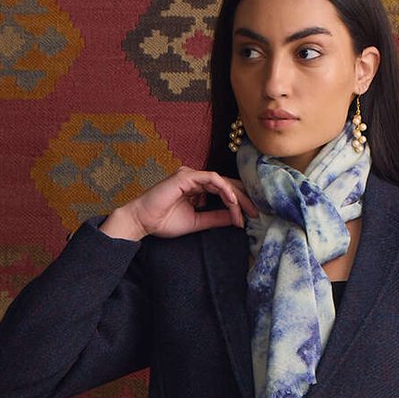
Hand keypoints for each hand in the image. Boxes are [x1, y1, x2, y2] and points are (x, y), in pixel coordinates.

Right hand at [99, 168, 258, 240]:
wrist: (143, 221)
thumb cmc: (163, 222)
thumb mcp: (197, 222)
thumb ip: (215, 218)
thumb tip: (235, 219)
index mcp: (196, 188)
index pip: (223, 191)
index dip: (239, 202)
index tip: (248, 219)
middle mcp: (195, 179)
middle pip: (226, 184)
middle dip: (243, 198)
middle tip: (255, 213)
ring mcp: (190, 175)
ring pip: (221, 181)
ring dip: (235, 197)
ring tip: (243, 212)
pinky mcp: (186, 176)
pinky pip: (211, 179)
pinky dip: (224, 189)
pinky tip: (232, 201)